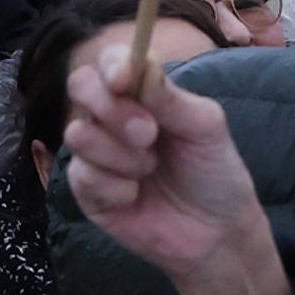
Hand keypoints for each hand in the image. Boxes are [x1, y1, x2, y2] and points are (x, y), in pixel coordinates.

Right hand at [65, 45, 291, 294]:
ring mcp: (96, 153)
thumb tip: (141, 65)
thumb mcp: (206, 128)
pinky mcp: (87, 191)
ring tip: (150, 170)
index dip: (112, 65)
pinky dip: (116, 187)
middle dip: (113, 109)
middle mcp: (113, 116)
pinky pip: (82, 176)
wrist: (216, 232)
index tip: (125, 80)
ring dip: (120, 155)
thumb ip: (172, 98)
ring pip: (78, 133)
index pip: (110, 62)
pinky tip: (135, 196)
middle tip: (149, 135)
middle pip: (80, 86)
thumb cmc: (214, 171)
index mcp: (143, 94)